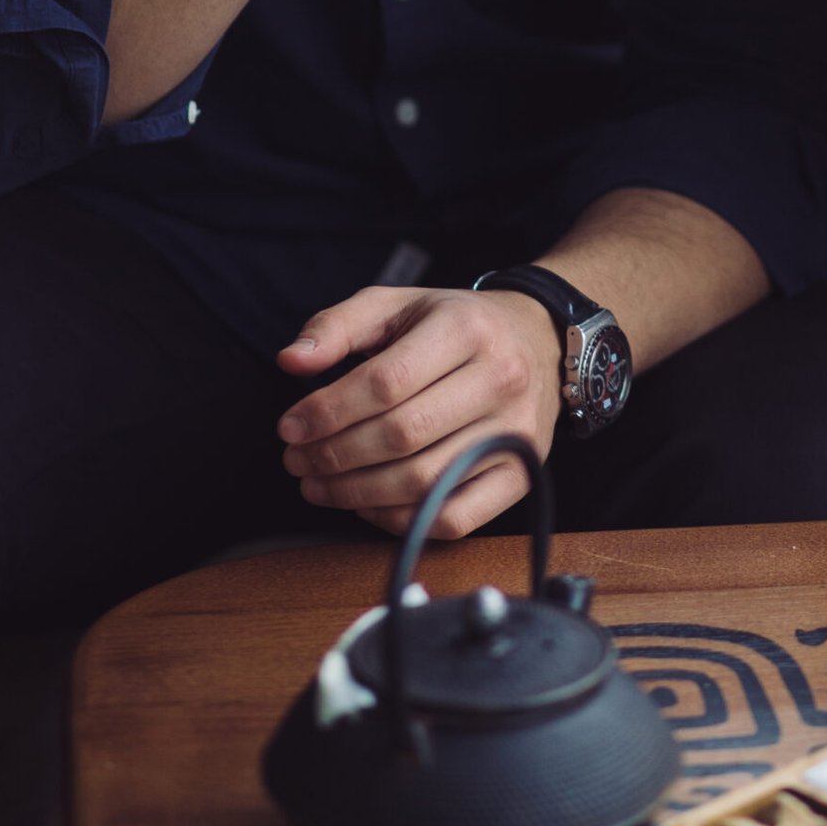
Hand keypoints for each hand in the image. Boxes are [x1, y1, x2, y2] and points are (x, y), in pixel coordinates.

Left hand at [275, 285, 564, 538]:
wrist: (537, 340)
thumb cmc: (454, 325)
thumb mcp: (397, 305)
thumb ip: (337, 326)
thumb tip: (291, 361)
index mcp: (466, 328)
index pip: (386, 381)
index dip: (328, 411)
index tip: (289, 426)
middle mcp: (501, 378)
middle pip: (402, 435)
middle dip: (334, 455)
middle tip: (296, 460)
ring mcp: (516, 432)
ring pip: (424, 482)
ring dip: (356, 494)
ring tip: (318, 484)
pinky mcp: (522, 475)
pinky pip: (453, 519)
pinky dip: (400, 520)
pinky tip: (368, 504)